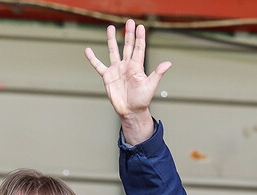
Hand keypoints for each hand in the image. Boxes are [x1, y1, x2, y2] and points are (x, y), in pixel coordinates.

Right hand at [84, 19, 171, 143]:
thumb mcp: (150, 86)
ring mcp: (117, 70)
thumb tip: (168, 63)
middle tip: (129, 21)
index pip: (139, 49)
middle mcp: (127, 66)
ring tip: (110, 28)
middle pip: (127, 46)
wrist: (130, 111)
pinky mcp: (107, 76)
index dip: (139, 38)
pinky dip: (93, 59)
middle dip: (128, 34)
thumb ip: (157, 73)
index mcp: (137, 67)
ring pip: (113, 51)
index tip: (140, 27)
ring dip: (111, 40)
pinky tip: (88, 50)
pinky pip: (98, 65)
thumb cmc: (142, 100)